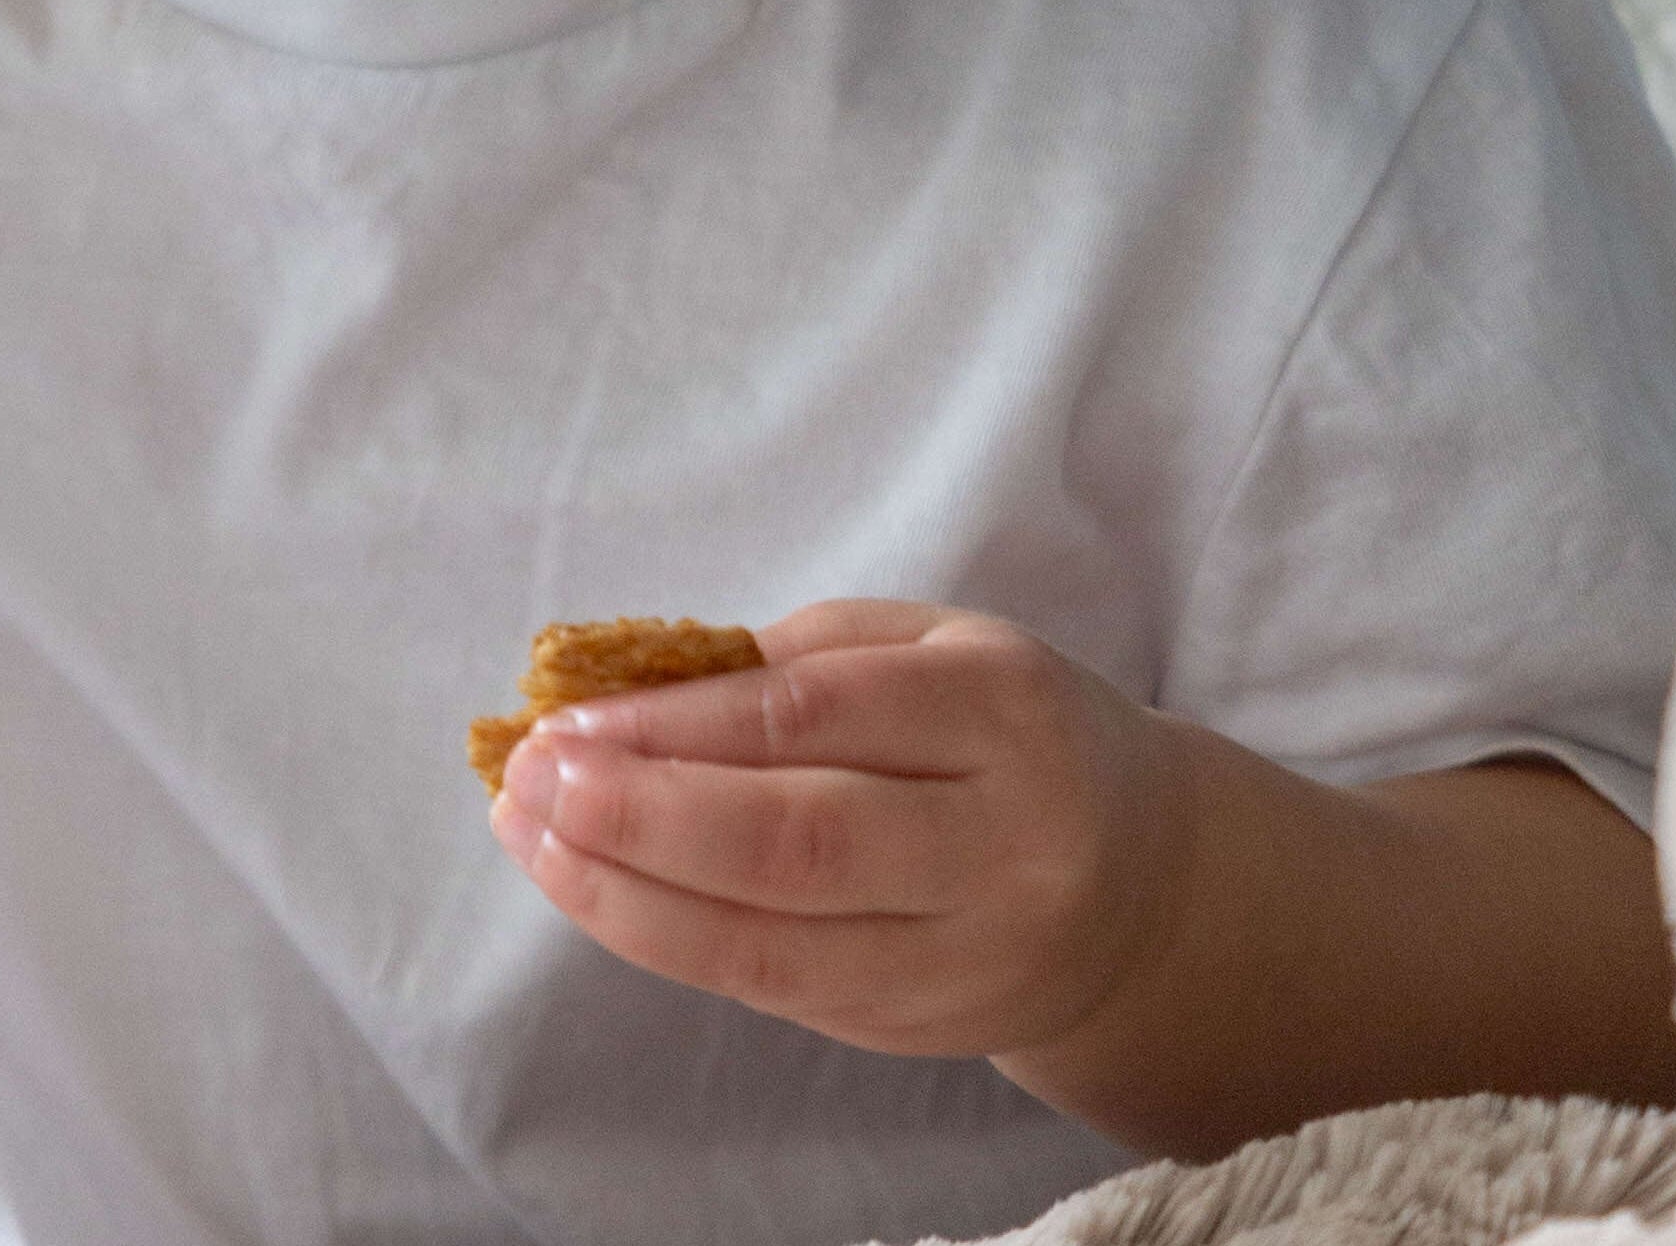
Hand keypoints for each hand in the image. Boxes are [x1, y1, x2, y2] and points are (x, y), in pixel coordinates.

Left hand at [487, 599, 1201, 1066]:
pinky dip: (668, 941)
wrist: (1145, 887)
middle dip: (641, 816)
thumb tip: (622, 687)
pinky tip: (594, 888)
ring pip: (775, 947)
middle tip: (529, 777)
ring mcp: (969, 956)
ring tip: (531, 836)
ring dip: (627, 897)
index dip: (678, 725)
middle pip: (798, 845)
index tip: (566, 715)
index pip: (817, 719)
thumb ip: (790, 658)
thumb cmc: (1001, 729)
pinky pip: (776, 990)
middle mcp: (1003, 844)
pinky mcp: (923, 1028)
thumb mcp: (927, 647)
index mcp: (1005, 711)